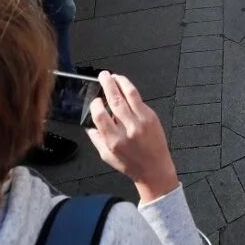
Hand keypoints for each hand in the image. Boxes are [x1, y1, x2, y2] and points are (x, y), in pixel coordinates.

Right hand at [86, 71, 179, 203]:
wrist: (155, 169)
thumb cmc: (131, 165)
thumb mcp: (107, 157)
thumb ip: (97, 140)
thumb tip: (89, 126)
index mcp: (115, 141)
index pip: (100, 116)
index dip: (95, 105)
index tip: (95, 100)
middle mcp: (128, 129)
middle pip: (115, 101)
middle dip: (107, 85)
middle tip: (103, 76)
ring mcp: (142, 121)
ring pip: (130, 95)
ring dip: (120, 82)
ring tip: (114, 76)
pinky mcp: (152, 117)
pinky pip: (139, 99)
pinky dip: (131, 90)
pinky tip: (125, 86)